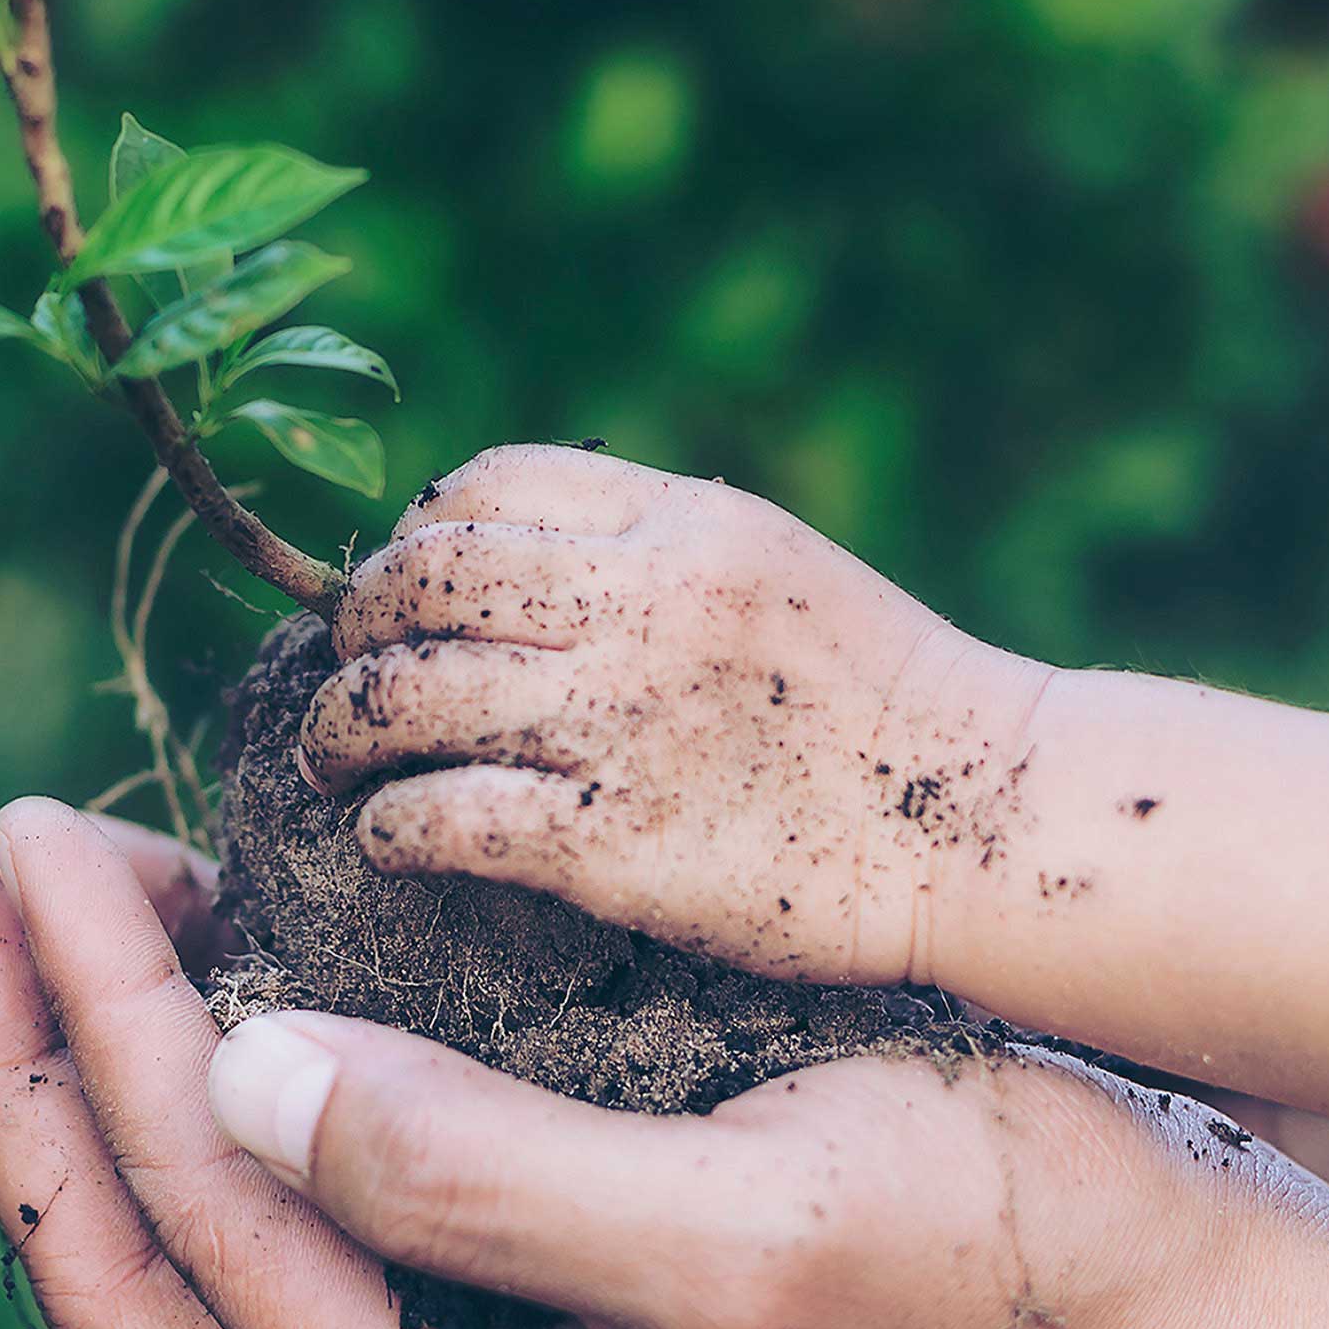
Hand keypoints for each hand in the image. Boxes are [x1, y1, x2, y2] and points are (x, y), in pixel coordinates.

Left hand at [0, 798, 1328, 1328]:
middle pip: (131, 1273)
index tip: (24, 829)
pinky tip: (166, 1003)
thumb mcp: (755, 1214)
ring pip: (189, 1265)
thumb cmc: (1005, 1261)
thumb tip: (233, 1074)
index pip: (193, 1220)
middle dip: (17, 1068)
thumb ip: (475, 1169)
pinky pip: (281, 1248)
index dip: (85, 1018)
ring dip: (78, 1092)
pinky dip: (191, 1119)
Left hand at [298, 445, 1047, 986]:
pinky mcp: (612, 844)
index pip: (484, 483)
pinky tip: (388, 840)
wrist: (993, 823)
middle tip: (352, 673)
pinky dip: (387, 827)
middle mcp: (642, 605)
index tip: (407, 591)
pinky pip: (440, 817)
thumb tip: (501, 563)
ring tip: (336, 759)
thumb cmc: (882, 703)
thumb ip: (648, 551)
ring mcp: (621, 725)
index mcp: (684, 521)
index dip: (415, 534)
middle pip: (419, 583)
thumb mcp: (770, 567)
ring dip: (339, 730)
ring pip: (401, 697)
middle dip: (356, 627)